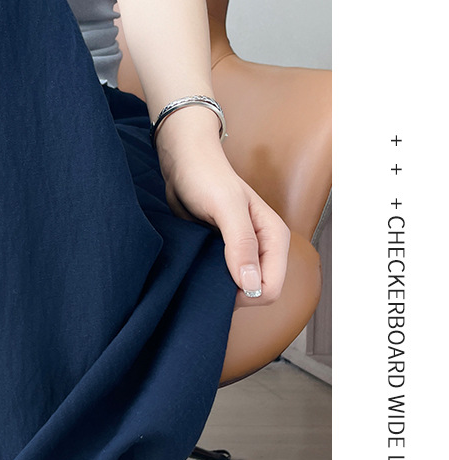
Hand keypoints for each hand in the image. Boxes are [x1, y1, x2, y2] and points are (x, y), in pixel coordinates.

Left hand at [159, 144, 289, 307]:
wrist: (185, 165)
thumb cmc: (207, 178)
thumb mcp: (226, 208)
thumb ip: (241, 244)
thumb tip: (251, 284)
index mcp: (274, 237)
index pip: (271, 288)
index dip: (246, 294)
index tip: (218, 282)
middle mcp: (264, 248)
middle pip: (258, 293)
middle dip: (235, 294)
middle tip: (206, 276)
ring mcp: (245, 252)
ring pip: (241, 289)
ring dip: (221, 288)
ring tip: (200, 271)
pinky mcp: (226, 253)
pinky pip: (225, 279)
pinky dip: (213, 280)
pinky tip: (198, 269)